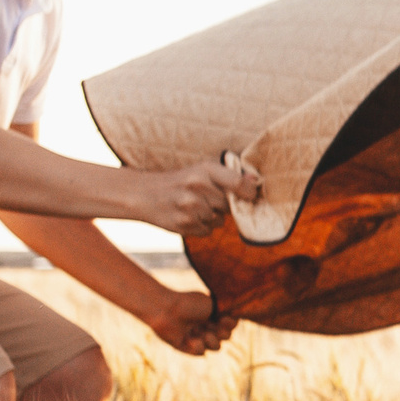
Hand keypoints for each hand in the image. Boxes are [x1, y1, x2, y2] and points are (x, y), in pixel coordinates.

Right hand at [136, 156, 262, 237]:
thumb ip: (228, 175)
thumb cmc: (179, 181)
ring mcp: (190, 207)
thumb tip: (256, 180)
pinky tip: (188, 216)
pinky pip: (207, 231)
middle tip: (207, 198)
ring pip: (220, 221)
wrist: (142, 194)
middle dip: (222, 205)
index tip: (250, 195)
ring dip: (212, 217)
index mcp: (205, 169)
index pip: (239, 184)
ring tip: (194, 206)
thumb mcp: (200, 170)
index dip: (249, 193)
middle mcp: (197, 186)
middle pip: (230, 206)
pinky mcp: (184, 225)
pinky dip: (202, 226)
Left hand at [146, 288, 237, 354]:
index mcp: (213, 315)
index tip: (224, 318)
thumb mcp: (213, 305)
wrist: (167, 310)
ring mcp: (197, 337)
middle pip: (226, 336)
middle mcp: (206, 326)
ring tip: (204, 335)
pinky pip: (200, 352)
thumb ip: (227, 313)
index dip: (230, 324)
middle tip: (214, 327)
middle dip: (223, 333)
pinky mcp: (187, 347)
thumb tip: (236, 319)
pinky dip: (196, 346)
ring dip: (212, 341)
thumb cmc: (190, 304)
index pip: (230, 324)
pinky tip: (189, 339)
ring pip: (216, 347)